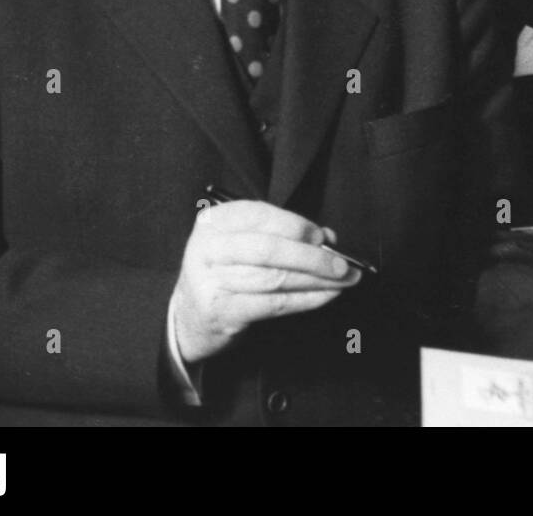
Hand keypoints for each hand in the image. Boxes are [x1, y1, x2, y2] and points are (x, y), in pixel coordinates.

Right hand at [172, 200, 359, 363]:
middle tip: (342, 264)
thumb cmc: (226, 272)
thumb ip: (284, 235)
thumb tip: (328, 238)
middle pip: (270, 249)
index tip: (323, 238)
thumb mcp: (247, 244)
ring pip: (275, 278)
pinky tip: (325, 297)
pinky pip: (273, 303)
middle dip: (313, 257)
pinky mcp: (220, 311)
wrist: (189, 316)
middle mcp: (208, 248)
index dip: (296, 225)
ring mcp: (210, 281)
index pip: (260, 215)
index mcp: (214, 221)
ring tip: (342, 281)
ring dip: (316, 280)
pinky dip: (305, 300)